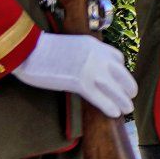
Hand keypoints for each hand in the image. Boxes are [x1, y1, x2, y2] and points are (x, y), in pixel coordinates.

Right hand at [13, 33, 136, 117]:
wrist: (28, 49)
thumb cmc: (42, 49)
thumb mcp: (71, 46)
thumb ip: (84, 55)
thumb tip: (87, 68)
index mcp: (95, 45)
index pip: (118, 58)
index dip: (120, 70)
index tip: (119, 79)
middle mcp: (97, 56)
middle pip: (122, 74)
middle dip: (128, 86)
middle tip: (131, 96)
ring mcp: (90, 69)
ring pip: (116, 88)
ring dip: (123, 100)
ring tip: (127, 109)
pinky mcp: (80, 83)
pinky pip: (101, 98)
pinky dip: (110, 106)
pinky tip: (115, 113)